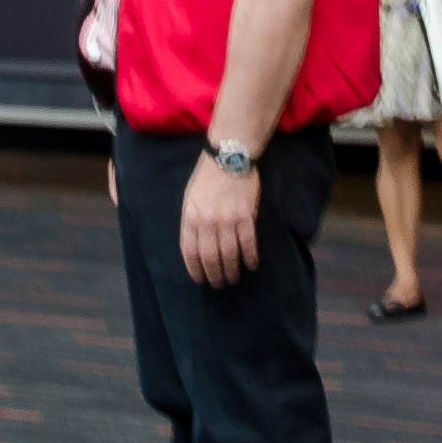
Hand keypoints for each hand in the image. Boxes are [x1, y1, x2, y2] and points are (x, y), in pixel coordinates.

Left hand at [179, 155, 260, 286]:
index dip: (195, 269)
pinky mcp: (246, 216)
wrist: (228, 157)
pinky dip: (250, 257)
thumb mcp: (190, 198)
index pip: (190, 251)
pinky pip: (248, 243)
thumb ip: (191, 221)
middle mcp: (207, 221)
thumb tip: (196, 246)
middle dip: (214, 275)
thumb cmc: (207, 178)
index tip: (200, 280)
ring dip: (231, 271)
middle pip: (210, 257)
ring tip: (233, 279)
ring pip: (229, 254)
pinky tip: (251, 266)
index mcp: (190, 217)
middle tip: (219, 284)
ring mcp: (227, 220)